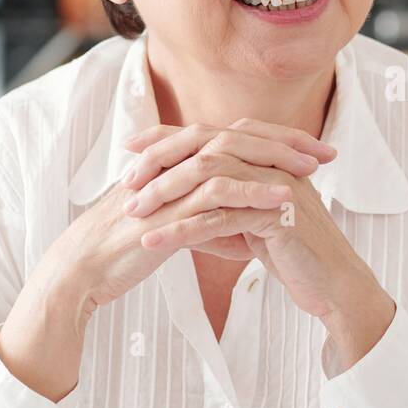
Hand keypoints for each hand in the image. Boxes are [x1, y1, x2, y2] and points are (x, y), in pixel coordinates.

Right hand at [0, 120, 330, 400]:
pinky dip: (252, 193)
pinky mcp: (166, 210)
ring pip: (228, 159)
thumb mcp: (170, 222)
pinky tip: (282, 199)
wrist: (82, 270)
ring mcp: (168, 183)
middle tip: (325, 152)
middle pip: (237, 137)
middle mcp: (173, 163)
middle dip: (285, 143)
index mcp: (175, 160)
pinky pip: (215, 195)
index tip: (313, 150)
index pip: (233, 136)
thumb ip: (200, 213)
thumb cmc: (123, 248)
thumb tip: (235, 221)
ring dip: (274, 162)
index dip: (275, 140)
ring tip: (312, 171)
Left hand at [125, 118, 396, 366]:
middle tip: (126, 182)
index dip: (169, 136)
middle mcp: (275, 163)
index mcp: (268, 157)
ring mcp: (278, 186)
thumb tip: (176, 210)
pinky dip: (182, 230)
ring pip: (211, 177)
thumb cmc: (293, 255)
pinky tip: (154, 242)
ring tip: (133, 214)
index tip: (131, 146)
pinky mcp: (278, 217)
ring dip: (167, 194)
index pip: (211, 133)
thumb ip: (219, 209)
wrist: (332, 285)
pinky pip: (221, 218)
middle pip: (208, 145)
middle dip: (162, 161)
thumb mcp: (249, 225)